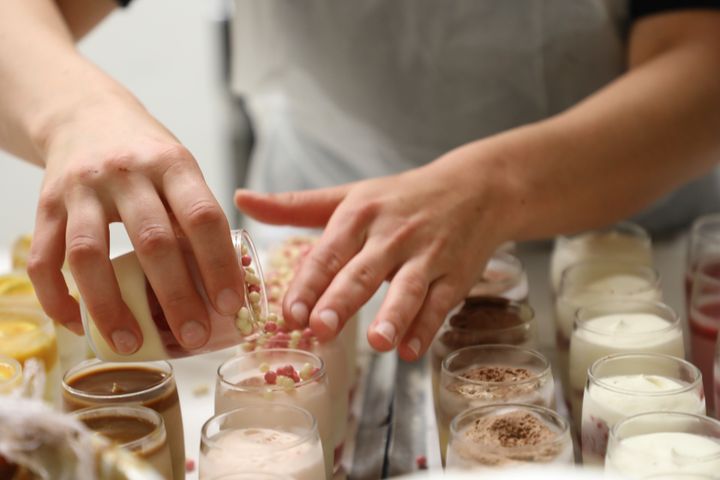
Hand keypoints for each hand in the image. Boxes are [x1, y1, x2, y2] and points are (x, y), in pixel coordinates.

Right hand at [27, 95, 244, 353]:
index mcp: (173, 164)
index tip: (232, 306)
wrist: (85, 115)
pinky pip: (44, 259)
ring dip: (111, 307)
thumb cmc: (147, 155)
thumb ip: (197, 217)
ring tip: (131, 344)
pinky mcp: (46, 205)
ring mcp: (82, 189)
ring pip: (90, 254)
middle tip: (194, 337)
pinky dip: (58, 299)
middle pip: (152, 241)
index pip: (202, 217)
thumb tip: (224, 283)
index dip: (219, 264)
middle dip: (176, 296)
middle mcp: (127, 173)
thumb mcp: (182, 170)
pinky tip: (77, 325)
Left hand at [235, 143, 515, 359]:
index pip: (329, 252)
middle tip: (320, 329)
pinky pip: (441, 304)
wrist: (474, 189)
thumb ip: (294, 205)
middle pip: (363, 271)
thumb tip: (241, 199)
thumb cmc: (400, 198)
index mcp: (360, 215)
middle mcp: (392, 234)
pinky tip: (411, 351)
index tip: (289, 313)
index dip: (309, 284)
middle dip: (342, 301)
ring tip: (378, 343)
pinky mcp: (456, 275)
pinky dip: (427, 327)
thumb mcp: (349, 195)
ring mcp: (427, 255)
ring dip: (393, 315)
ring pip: (408, 288)